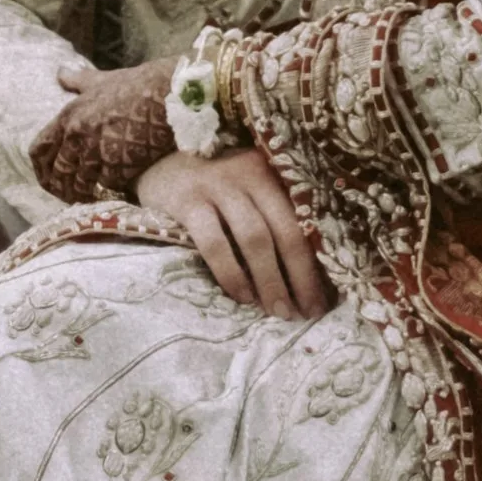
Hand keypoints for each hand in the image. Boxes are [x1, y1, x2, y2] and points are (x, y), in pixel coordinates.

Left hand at [29, 59, 175, 204]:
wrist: (170, 93)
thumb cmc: (138, 84)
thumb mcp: (102, 79)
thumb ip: (78, 80)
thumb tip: (60, 72)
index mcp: (69, 116)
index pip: (39, 149)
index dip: (40, 167)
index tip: (48, 177)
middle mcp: (78, 136)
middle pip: (58, 173)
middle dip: (61, 187)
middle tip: (70, 194)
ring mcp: (98, 152)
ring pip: (80, 184)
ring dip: (84, 192)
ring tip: (91, 196)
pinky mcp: (120, 166)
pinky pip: (107, 185)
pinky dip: (110, 188)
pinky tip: (116, 188)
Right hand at [135, 147, 328, 317]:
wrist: (157, 167)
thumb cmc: (213, 189)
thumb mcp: (247, 192)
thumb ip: (271, 218)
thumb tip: (304, 276)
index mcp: (272, 173)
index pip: (304, 221)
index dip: (316, 263)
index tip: (324, 300)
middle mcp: (250, 174)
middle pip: (286, 230)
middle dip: (300, 276)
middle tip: (307, 313)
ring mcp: (217, 185)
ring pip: (255, 238)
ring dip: (270, 280)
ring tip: (278, 311)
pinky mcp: (187, 201)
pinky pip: (215, 243)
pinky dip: (231, 272)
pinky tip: (242, 295)